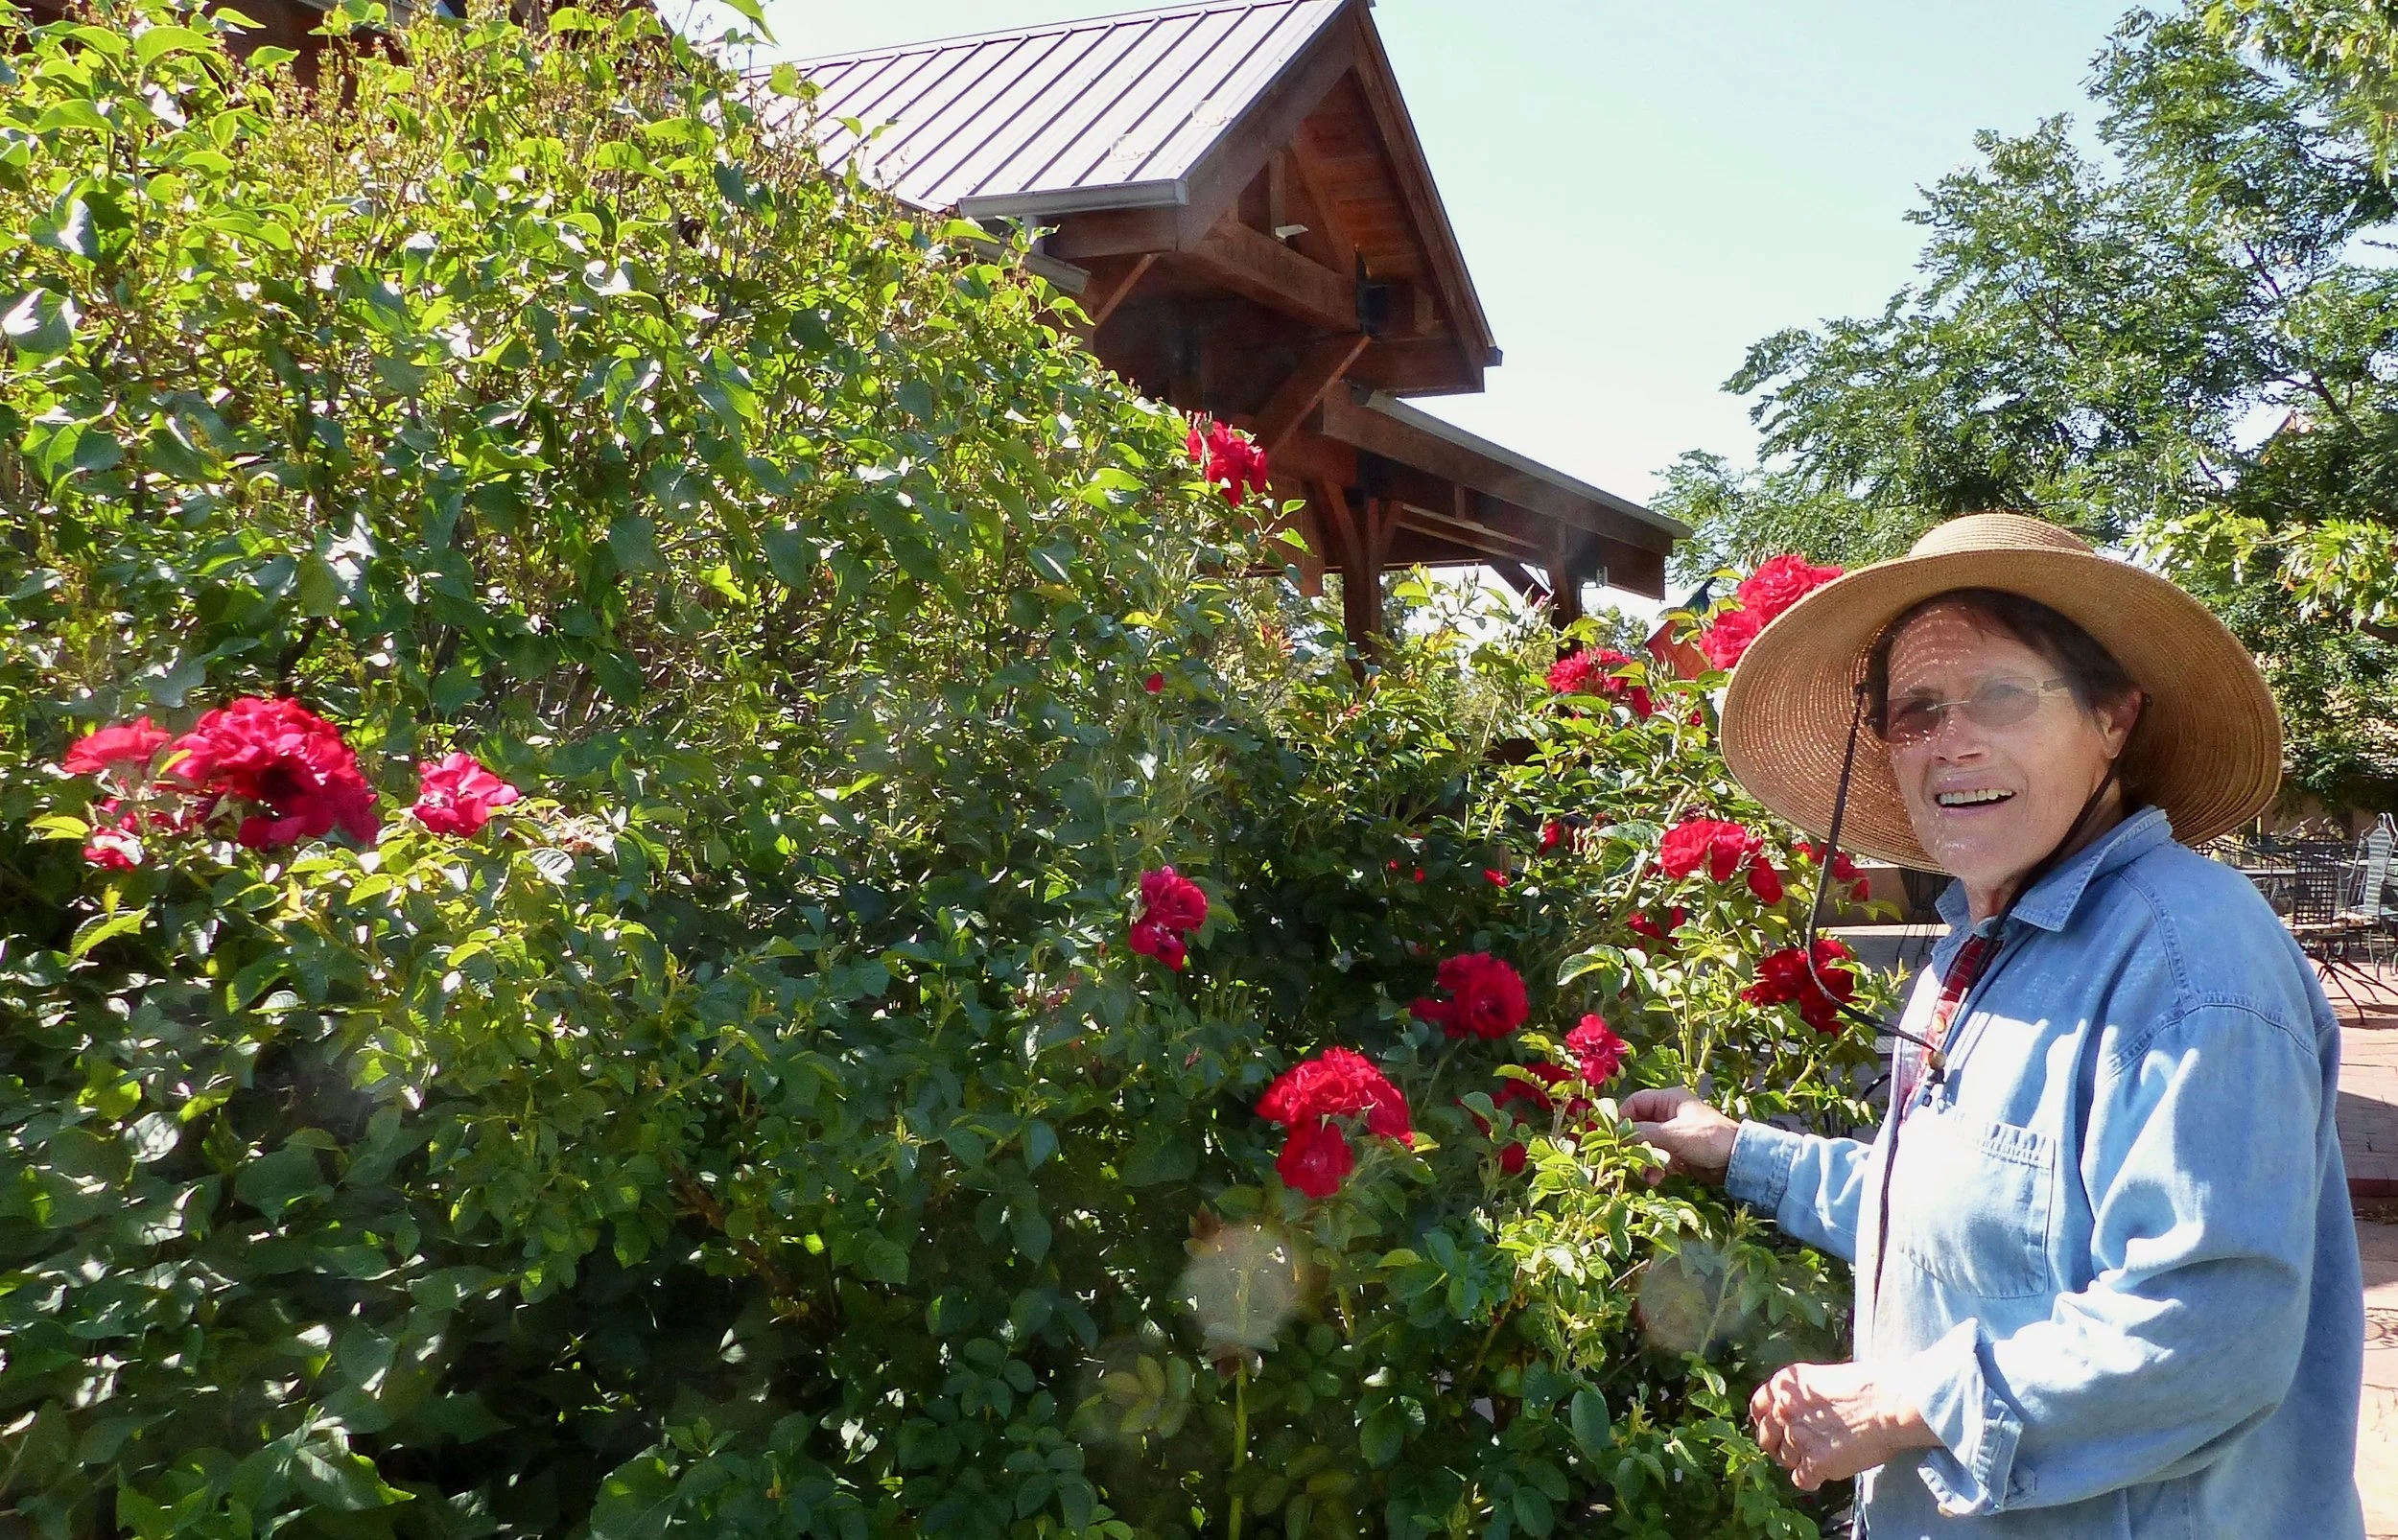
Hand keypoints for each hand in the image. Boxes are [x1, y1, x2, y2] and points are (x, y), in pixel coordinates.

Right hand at [1621, 1086, 1737, 1186]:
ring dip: (1642, 1159)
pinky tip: (1655, 1179)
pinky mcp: (1677, 1153)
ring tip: (1644, 1173)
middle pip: (1638, 1126)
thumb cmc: (1707, 1139)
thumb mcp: (1672, 1134)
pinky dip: (1653, 1168)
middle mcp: (1668, 1114)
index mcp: (1668, 1100)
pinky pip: (1657, 1158)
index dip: (1621, 1119)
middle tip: (1623, 1159)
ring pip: (1646, 1145)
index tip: (1611, 1137)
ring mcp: (1672, 1134)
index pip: (1634, 1103)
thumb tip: (1616, 1137)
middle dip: (1632, 1144)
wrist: (1737, 1161)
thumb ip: (1642, 1134)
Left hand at [1748, 1361, 1937, 1489]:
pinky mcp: (1814, 1463)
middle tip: (1794, 1450)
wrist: (1888, 1404)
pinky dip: (1811, 1480)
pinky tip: (1822, 1475)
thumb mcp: (1824, 1377)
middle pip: (1766, 1437)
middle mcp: (1783, 1410)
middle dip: (1777, 1445)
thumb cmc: (1867, 1385)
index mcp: (1784, 1384)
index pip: (1758, 1407)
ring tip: (1816, 1459)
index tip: (1773, 1428)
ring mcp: (1797, 1438)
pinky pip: (1801, 1480)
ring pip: (1785, 1460)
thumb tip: (1803, 1409)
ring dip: (1798, 1462)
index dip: (1765, 1421)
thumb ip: (1805, 1395)